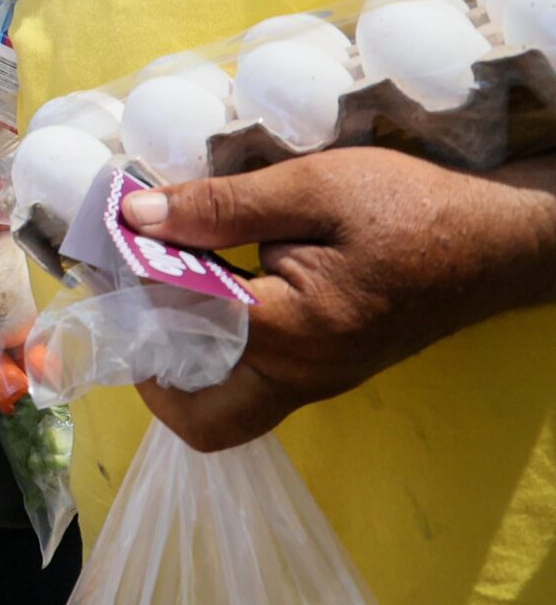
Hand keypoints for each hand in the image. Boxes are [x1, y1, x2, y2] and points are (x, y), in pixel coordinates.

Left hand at [128, 148, 555, 451]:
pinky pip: (252, 384)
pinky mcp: (325, 371)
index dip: (130, 281)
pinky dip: (214, 350)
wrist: (498, 241)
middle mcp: (300, 376)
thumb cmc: (412, 209)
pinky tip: (203, 287)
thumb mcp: (313, 186)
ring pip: (223, 408)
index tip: (106, 239)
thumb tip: (137, 217)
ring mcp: (316, 383)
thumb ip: (220, 207)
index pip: (175, 325)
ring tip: (155, 287)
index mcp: (290, 331)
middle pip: (198, 418)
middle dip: (146, 368)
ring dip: (177, 360)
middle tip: (127, 299)